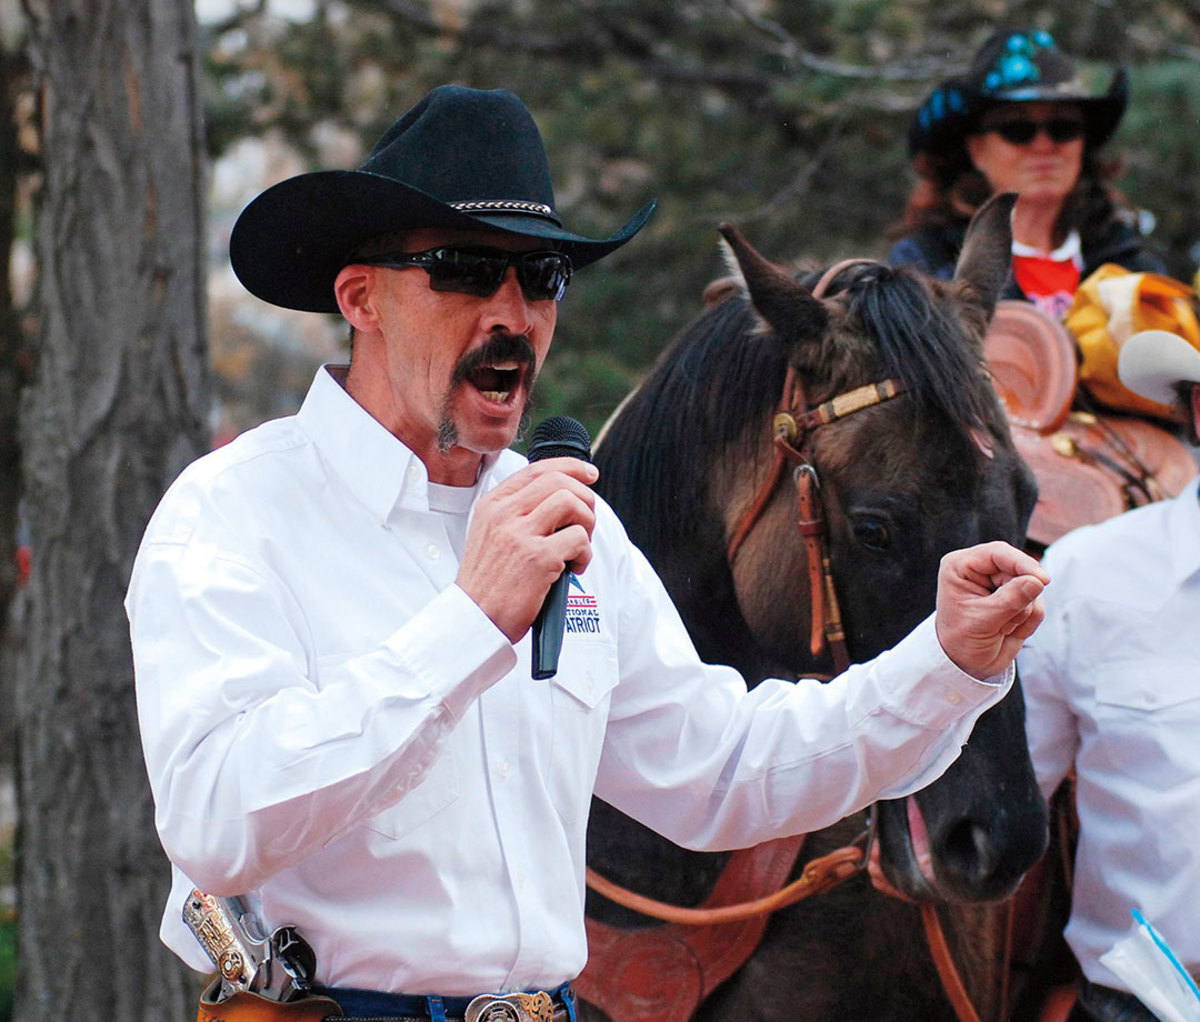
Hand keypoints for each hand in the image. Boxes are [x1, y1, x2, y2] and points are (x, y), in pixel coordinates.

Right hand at [456, 457, 598, 642]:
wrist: (475, 618)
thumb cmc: (490, 582)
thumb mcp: (492, 535)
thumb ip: (518, 512)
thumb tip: (563, 495)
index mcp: (493, 505)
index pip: (537, 470)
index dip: (571, 467)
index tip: (589, 475)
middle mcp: (503, 514)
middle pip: (559, 481)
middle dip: (585, 499)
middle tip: (586, 524)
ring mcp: (519, 534)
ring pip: (572, 503)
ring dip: (587, 523)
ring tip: (579, 547)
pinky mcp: (537, 558)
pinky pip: (578, 538)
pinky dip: (585, 554)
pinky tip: (574, 568)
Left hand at [934, 541, 1049, 679]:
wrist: (966, 663)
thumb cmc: (961, 640)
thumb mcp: (981, 621)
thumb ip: (1010, 600)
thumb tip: (1037, 582)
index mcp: (961, 566)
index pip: (998, 553)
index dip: (1022, 564)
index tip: (1042, 580)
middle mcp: (982, 569)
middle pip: (1020, 570)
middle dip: (1018, 600)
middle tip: (1001, 624)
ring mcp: (1002, 583)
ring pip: (1033, 590)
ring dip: (1021, 614)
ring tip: (999, 628)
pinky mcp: (1017, 598)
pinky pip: (1038, 606)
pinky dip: (1028, 622)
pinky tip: (1007, 631)